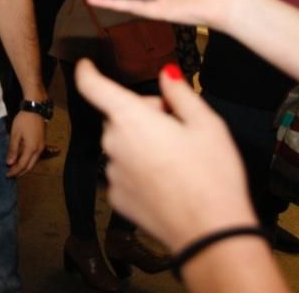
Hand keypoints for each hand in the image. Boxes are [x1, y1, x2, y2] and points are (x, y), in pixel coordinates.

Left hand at [6, 111, 44, 176]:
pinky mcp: (41, 143)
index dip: (14, 171)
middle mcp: (38, 150)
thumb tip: (9, 163)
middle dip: (20, 172)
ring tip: (15, 169)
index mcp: (31, 148)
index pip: (22, 165)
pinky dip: (28, 161)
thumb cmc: (24, 120)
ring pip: (33, 162)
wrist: (35, 109)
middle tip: (11, 175)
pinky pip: (35, 156)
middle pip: (30, 166)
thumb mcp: (15, 134)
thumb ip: (13, 149)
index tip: (7, 175)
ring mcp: (41, 146)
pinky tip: (21, 159)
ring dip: (24, 167)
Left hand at [75, 59, 257, 252]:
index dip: (88, 72)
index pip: (94, 87)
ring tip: (177, 160)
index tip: (86, 65)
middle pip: (119, 117)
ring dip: (141, 144)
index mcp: (131, 118)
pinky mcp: (116, 197)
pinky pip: (123, 173)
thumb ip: (181, 94)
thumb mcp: (207, 125)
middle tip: (176, 127)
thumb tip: (167, 74)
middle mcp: (113, 143)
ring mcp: (112, 172)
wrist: (210, 233)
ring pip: (121, 146)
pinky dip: (139, 171)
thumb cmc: (212, 177)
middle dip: (142, 115)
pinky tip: (167, 181)